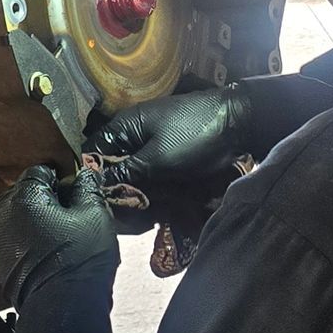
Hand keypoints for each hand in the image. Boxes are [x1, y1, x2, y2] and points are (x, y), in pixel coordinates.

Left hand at [0, 166, 119, 310]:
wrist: (63, 308)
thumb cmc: (79, 258)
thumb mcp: (94, 215)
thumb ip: (88, 188)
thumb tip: (85, 175)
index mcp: (23, 197)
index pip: (41, 171)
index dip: (64, 178)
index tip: (80, 191)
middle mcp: (5, 216)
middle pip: (29, 194)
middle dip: (51, 199)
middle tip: (77, 214)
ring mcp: (2, 241)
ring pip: (25, 218)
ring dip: (43, 220)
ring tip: (69, 235)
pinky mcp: (5, 264)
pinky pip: (22, 241)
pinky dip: (36, 241)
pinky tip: (57, 253)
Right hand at [89, 88, 251, 207]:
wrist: (238, 122)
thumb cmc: (194, 137)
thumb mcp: (157, 159)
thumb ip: (125, 173)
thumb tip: (98, 185)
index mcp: (125, 125)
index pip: (94, 150)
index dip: (94, 174)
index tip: (100, 199)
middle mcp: (134, 130)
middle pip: (113, 161)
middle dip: (117, 184)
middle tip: (123, 209)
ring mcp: (153, 138)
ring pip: (133, 167)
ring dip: (136, 186)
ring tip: (141, 208)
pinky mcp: (169, 148)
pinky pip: (151, 167)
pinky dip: (152, 182)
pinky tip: (156, 199)